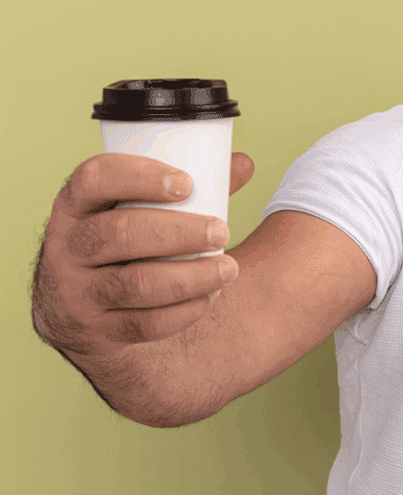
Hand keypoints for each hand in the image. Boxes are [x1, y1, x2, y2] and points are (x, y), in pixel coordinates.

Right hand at [31, 152, 254, 356]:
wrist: (85, 312)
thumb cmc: (128, 245)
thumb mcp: (140, 211)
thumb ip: (188, 188)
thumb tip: (242, 163)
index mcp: (75, 206)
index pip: (95, 179)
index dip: (139, 177)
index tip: (186, 183)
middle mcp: (67, 247)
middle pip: (120, 233)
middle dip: (179, 232)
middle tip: (222, 231)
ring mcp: (76, 292)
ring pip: (135, 284)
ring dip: (191, 276)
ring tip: (229, 269)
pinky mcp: (95, 331)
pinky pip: (143, 324)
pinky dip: (184, 311)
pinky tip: (210, 297)